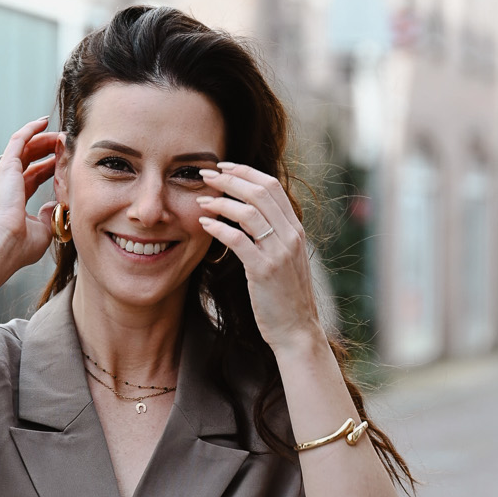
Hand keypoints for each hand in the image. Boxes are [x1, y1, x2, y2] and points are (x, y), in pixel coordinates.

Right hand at [0, 117, 58, 284]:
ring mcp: (4, 175)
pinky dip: (30, 130)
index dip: (49, 168)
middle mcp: (5, 185)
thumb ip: (49, 216)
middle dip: (48, 151)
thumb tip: (55, 205)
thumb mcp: (42, 230)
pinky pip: (19, 140)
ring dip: (43, 139)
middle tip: (65, 145)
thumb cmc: (19, 245)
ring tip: (60, 134)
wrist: (2, 244)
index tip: (65, 163)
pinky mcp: (6, 166)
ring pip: (25, 148)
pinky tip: (44, 122)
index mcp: (12, 201)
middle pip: (29, 160)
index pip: (33, 177)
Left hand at [196, 164, 323, 355]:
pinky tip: (204, 225)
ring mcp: (279, 252)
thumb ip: (273, 234)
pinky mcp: (264, 270)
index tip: (224, 167)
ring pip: (248, 212)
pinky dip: (219, 228)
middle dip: (229, 179)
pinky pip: (238, 240)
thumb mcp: (286, 258)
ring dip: (220, 201)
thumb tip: (250, 214)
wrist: (297, 329)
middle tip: (205, 175)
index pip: (271, 186)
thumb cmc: (285, 295)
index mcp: (295, 229)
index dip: (245, 172)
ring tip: (200, 200)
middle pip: (259, 192)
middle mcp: (290, 235)